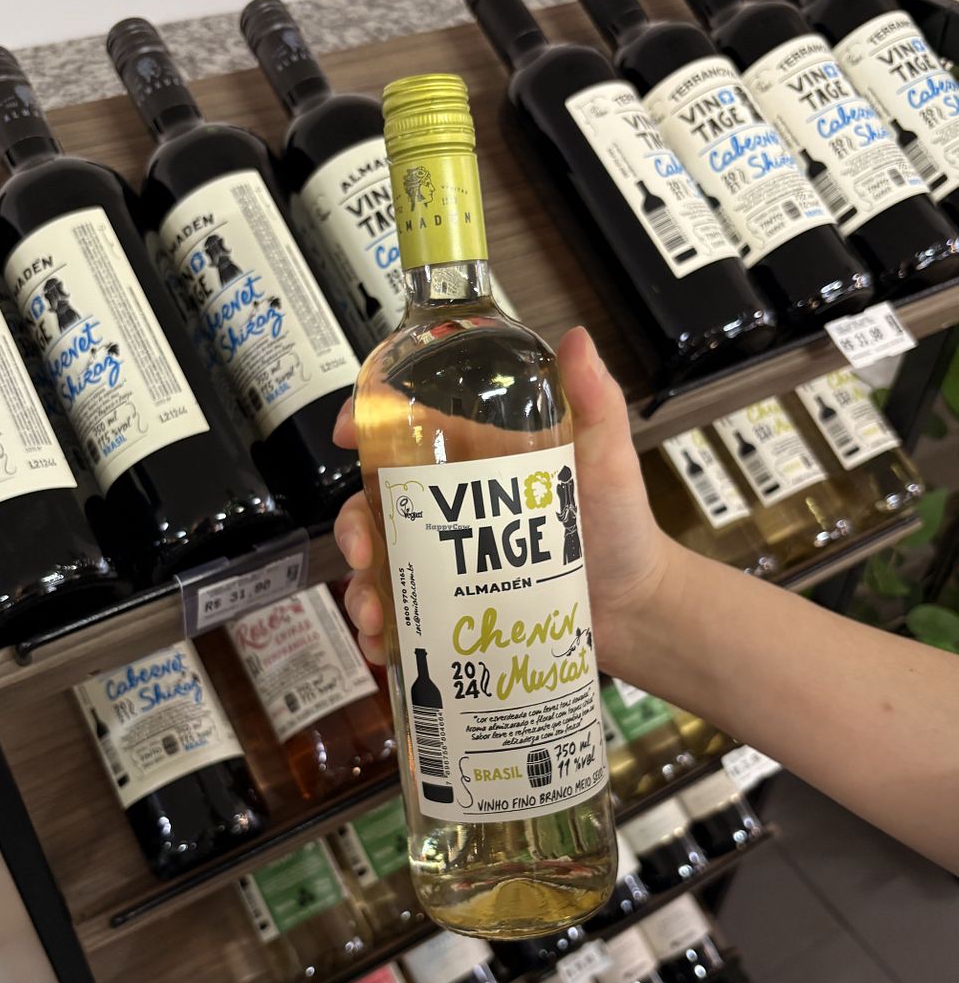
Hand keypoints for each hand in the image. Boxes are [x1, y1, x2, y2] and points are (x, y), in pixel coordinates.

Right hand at [332, 326, 674, 673]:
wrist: (637, 606)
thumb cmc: (621, 525)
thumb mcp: (608, 457)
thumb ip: (596, 401)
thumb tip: (577, 339)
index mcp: (476, 460)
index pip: (407, 428)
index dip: (367, 422)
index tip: (345, 432)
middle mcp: (453, 509)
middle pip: (378, 504)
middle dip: (353, 526)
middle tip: (362, 551)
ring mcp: (449, 561)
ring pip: (382, 564)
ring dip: (361, 588)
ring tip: (374, 615)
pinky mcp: (455, 606)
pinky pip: (405, 616)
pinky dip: (383, 629)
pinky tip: (383, 642)